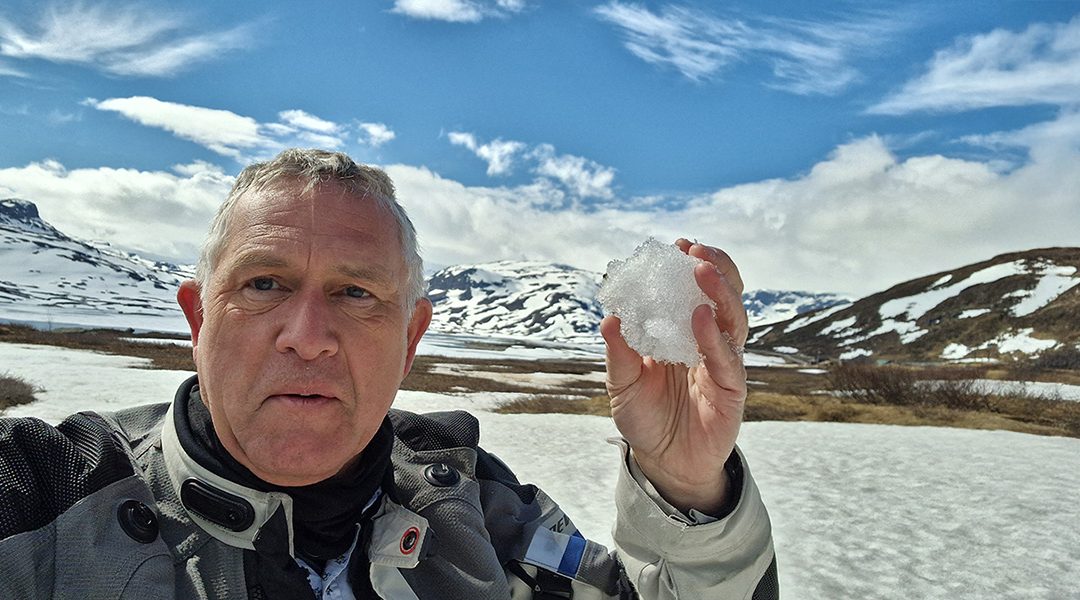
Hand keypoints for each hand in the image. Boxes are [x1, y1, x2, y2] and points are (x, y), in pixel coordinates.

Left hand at [601, 239, 747, 514]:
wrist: (664, 462)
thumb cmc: (646, 416)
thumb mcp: (622, 383)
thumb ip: (619, 353)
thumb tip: (609, 317)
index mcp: (685, 332)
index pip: (696, 291)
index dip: (692, 266)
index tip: (679, 244)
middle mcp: (709, 342)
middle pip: (725, 297)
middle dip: (715, 269)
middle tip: (695, 250)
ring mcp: (724, 364)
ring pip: (733, 320)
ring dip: (720, 293)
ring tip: (701, 272)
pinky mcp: (732, 390)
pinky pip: (728, 359)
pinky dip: (714, 337)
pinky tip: (701, 318)